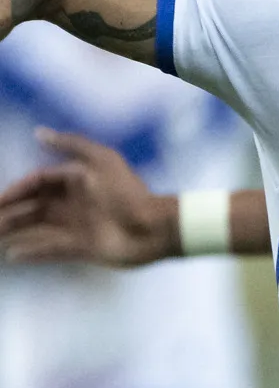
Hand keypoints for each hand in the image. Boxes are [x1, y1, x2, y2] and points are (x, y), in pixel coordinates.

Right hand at [0, 128, 175, 266]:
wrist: (155, 228)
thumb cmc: (129, 192)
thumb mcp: (103, 160)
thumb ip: (72, 144)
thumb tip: (39, 132)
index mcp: (75, 181)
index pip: (37, 183)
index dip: (15, 190)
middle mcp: (73, 204)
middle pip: (32, 207)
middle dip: (9, 212)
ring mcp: (77, 227)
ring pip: (37, 229)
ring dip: (14, 231)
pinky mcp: (84, 248)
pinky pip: (52, 250)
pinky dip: (33, 253)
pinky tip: (13, 255)